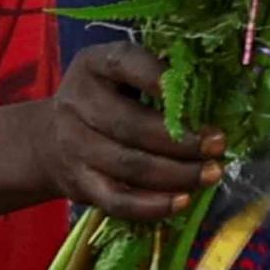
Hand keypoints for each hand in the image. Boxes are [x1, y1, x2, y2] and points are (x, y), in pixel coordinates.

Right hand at [37, 43, 219, 219]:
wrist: (51, 139)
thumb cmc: (107, 100)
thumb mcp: (123, 74)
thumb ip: (157, 75)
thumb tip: (209, 91)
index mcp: (93, 65)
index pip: (124, 63)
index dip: (157, 77)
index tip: (191, 93)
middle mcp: (76, 103)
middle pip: (129, 125)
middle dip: (180, 138)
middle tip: (218, 144)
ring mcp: (75, 147)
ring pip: (128, 165)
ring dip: (177, 173)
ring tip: (212, 172)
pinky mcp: (81, 184)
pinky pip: (117, 201)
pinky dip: (152, 205)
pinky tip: (183, 201)